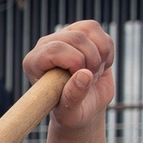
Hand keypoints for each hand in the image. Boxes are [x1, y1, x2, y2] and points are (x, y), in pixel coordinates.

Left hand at [21, 21, 116, 141]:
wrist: (85, 107)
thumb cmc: (72, 113)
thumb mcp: (70, 113)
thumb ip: (73, 97)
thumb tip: (84, 75)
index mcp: (34, 62)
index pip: (55, 49)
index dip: (75, 62)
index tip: (79, 80)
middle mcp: (46, 44)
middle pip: (76, 38)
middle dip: (91, 62)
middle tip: (89, 81)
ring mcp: (65, 36)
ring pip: (90, 29)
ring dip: (100, 57)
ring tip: (93, 74)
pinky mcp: (83, 34)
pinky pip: (103, 35)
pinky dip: (108, 54)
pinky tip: (99, 67)